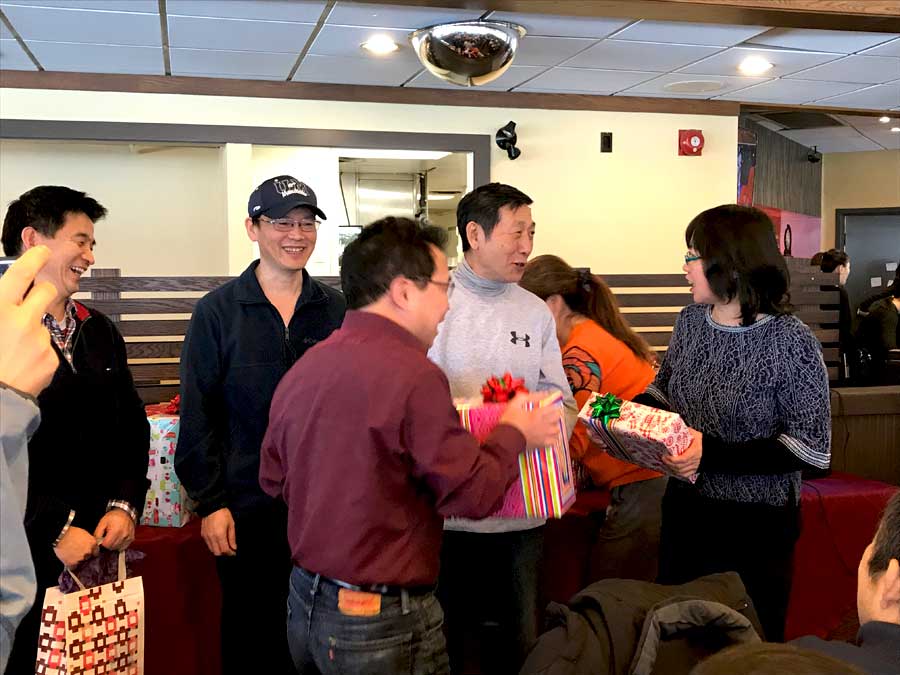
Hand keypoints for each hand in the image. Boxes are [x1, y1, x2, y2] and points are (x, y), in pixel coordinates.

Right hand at [0, 246, 58, 396]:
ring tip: (13, 348)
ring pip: (42, 323)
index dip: (33, 258)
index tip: (41, 251)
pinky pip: (46, 347)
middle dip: (41, 291)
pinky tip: (21, 363)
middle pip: (45, 291)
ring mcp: (40, 340)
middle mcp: (23, 321)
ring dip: (32, 330)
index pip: (20, 274)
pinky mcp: (51, 357)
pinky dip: (36, 352)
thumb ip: (1, 305)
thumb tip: (5, 297)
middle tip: (31, 298)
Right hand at [54, 526, 98, 566]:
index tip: (89, 553)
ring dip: (77, 560)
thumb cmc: (72, 532)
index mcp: (93, 544)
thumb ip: (89, 541)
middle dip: (84, 556)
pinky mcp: (72, 563)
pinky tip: (69, 562)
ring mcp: (80, 558)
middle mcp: (88, 552)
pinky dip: (71, 566)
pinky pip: (73, 568)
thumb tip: (89, 545)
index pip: (96, 552)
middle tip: (78, 553)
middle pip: (88, 557)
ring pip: (81, 562)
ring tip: (72, 555)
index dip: (92, 553)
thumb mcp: (85, 534)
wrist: (61, 535)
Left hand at [94, 509, 135, 549]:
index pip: (107, 545)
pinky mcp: (131, 539)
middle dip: (107, 545)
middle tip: (106, 539)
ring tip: (112, 539)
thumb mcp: (102, 523)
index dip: (102, 544)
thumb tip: (96, 544)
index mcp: (116, 531)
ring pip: (117, 548)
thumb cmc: (112, 517)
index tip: (101, 541)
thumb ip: (97, 534)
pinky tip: (117, 540)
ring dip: (113, 546)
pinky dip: (119, 545)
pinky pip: (123, 547)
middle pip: (112, 547)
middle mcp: (123, 535)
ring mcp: (128, 537)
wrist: (125, 513)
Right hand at [201, 508, 236, 556]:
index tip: (234, 552)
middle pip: (217, 552)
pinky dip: (213, 546)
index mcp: (219, 535)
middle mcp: (211, 538)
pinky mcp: (203, 535)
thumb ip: (232, 538)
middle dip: (224, 553)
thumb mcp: (231, 524)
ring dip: (218, 550)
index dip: (230, 553)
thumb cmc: (223, 514)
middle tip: (230, 550)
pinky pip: (208, 545)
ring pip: (212, 550)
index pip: (225, 550)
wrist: (212, 506)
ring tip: (224, 546)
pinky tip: (218, 542)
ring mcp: (206, 537)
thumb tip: (234, 547)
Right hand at [499, 393, 560, 448]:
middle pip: (557, 418)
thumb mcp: (514, 404)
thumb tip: (541, 394)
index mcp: (537, 414)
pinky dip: (553, 438)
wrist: (505, 440)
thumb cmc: (509, 421)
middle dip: (554, 414)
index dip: (552, 406)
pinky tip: (548, 435)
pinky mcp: (541, 444)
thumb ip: (528, 397)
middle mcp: (543, 424)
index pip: (553, 408)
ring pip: (557, 430)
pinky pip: (554, 441)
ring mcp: (544, 435)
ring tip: (549, 425)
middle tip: (549, 414)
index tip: (548, 406)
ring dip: (554, 426)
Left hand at [664, 428, 702, 478]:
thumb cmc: (703, 441)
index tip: (665, 456)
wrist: (712, 449)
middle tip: (663, 458)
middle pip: (679, 467)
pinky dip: (677, 473)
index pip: (682, 459)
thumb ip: (686, 431)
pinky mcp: (695, 470)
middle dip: (669, 464)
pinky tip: (672, 469)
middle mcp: (695, 461)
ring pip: (681, 472)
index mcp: (695, 452)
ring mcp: (695, 466)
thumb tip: (675, 427)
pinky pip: (685, 475)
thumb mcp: (695, 434)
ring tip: (666, 463)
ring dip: (672, 469)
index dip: (672, 460)